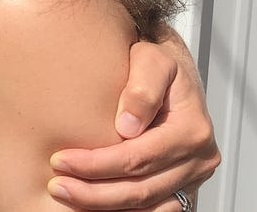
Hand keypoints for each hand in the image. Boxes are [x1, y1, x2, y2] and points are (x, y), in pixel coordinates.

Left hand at [47, 33, 219, 209]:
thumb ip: (142, 87)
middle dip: (94, 192)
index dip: (97, 164)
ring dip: (104, 206)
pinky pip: (153, 210)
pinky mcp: (182, 186)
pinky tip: (92, 204)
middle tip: (56, 186)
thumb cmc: (156, 63)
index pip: (138, 158)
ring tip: (67, 195)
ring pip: (147, 205)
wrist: (171, 72)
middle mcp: (199, 160)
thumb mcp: (151, 60)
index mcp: (193, 131)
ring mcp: (193, 177)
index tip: (60, 160)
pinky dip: (122, 210)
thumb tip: (127, 126)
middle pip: (141, 189)